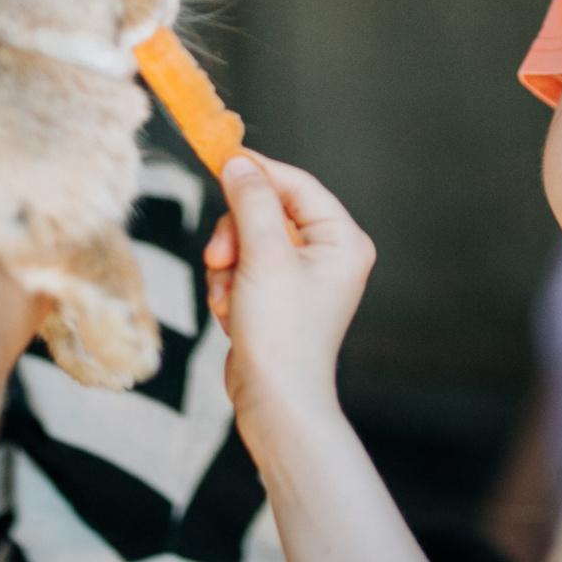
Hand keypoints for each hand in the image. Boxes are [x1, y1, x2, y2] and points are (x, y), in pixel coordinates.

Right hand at [202, 154, 374, 418]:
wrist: (274, 401)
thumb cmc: (281, 334)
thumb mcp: (263, 255)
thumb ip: (250, 202)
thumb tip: (238, 163)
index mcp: (342, 240)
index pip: (298, 185)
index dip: (259, 172)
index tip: (222, 160)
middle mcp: (328, 256)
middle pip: (268, 212)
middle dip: (236, 236)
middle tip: (219, 257)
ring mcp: (302, 278)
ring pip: (248, 241)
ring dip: (228, 266)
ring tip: (229, 298)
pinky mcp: (277, 298)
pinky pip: (243, 269)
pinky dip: (229, 287)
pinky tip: (231, 313)